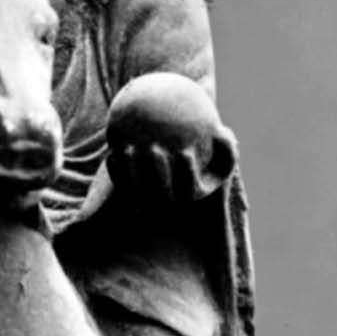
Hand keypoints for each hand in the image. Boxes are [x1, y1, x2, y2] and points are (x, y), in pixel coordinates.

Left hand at [107, 73, 236, 204]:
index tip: (186, 152)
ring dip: (131, 173)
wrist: (174, 163)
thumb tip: (223, 130)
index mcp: (190, 196)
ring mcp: (148, 204)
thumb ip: (224, 141)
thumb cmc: (202, 153)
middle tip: (155, 149)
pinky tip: (112, 152)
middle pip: (162, 195)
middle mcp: (169, 204)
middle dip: (158, 174)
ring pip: (137, 193)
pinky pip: (121, 187)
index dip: (188, 174)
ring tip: (127, 149)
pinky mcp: (129, 199)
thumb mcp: (217, 149)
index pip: (190, 190)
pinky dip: (116, 172)